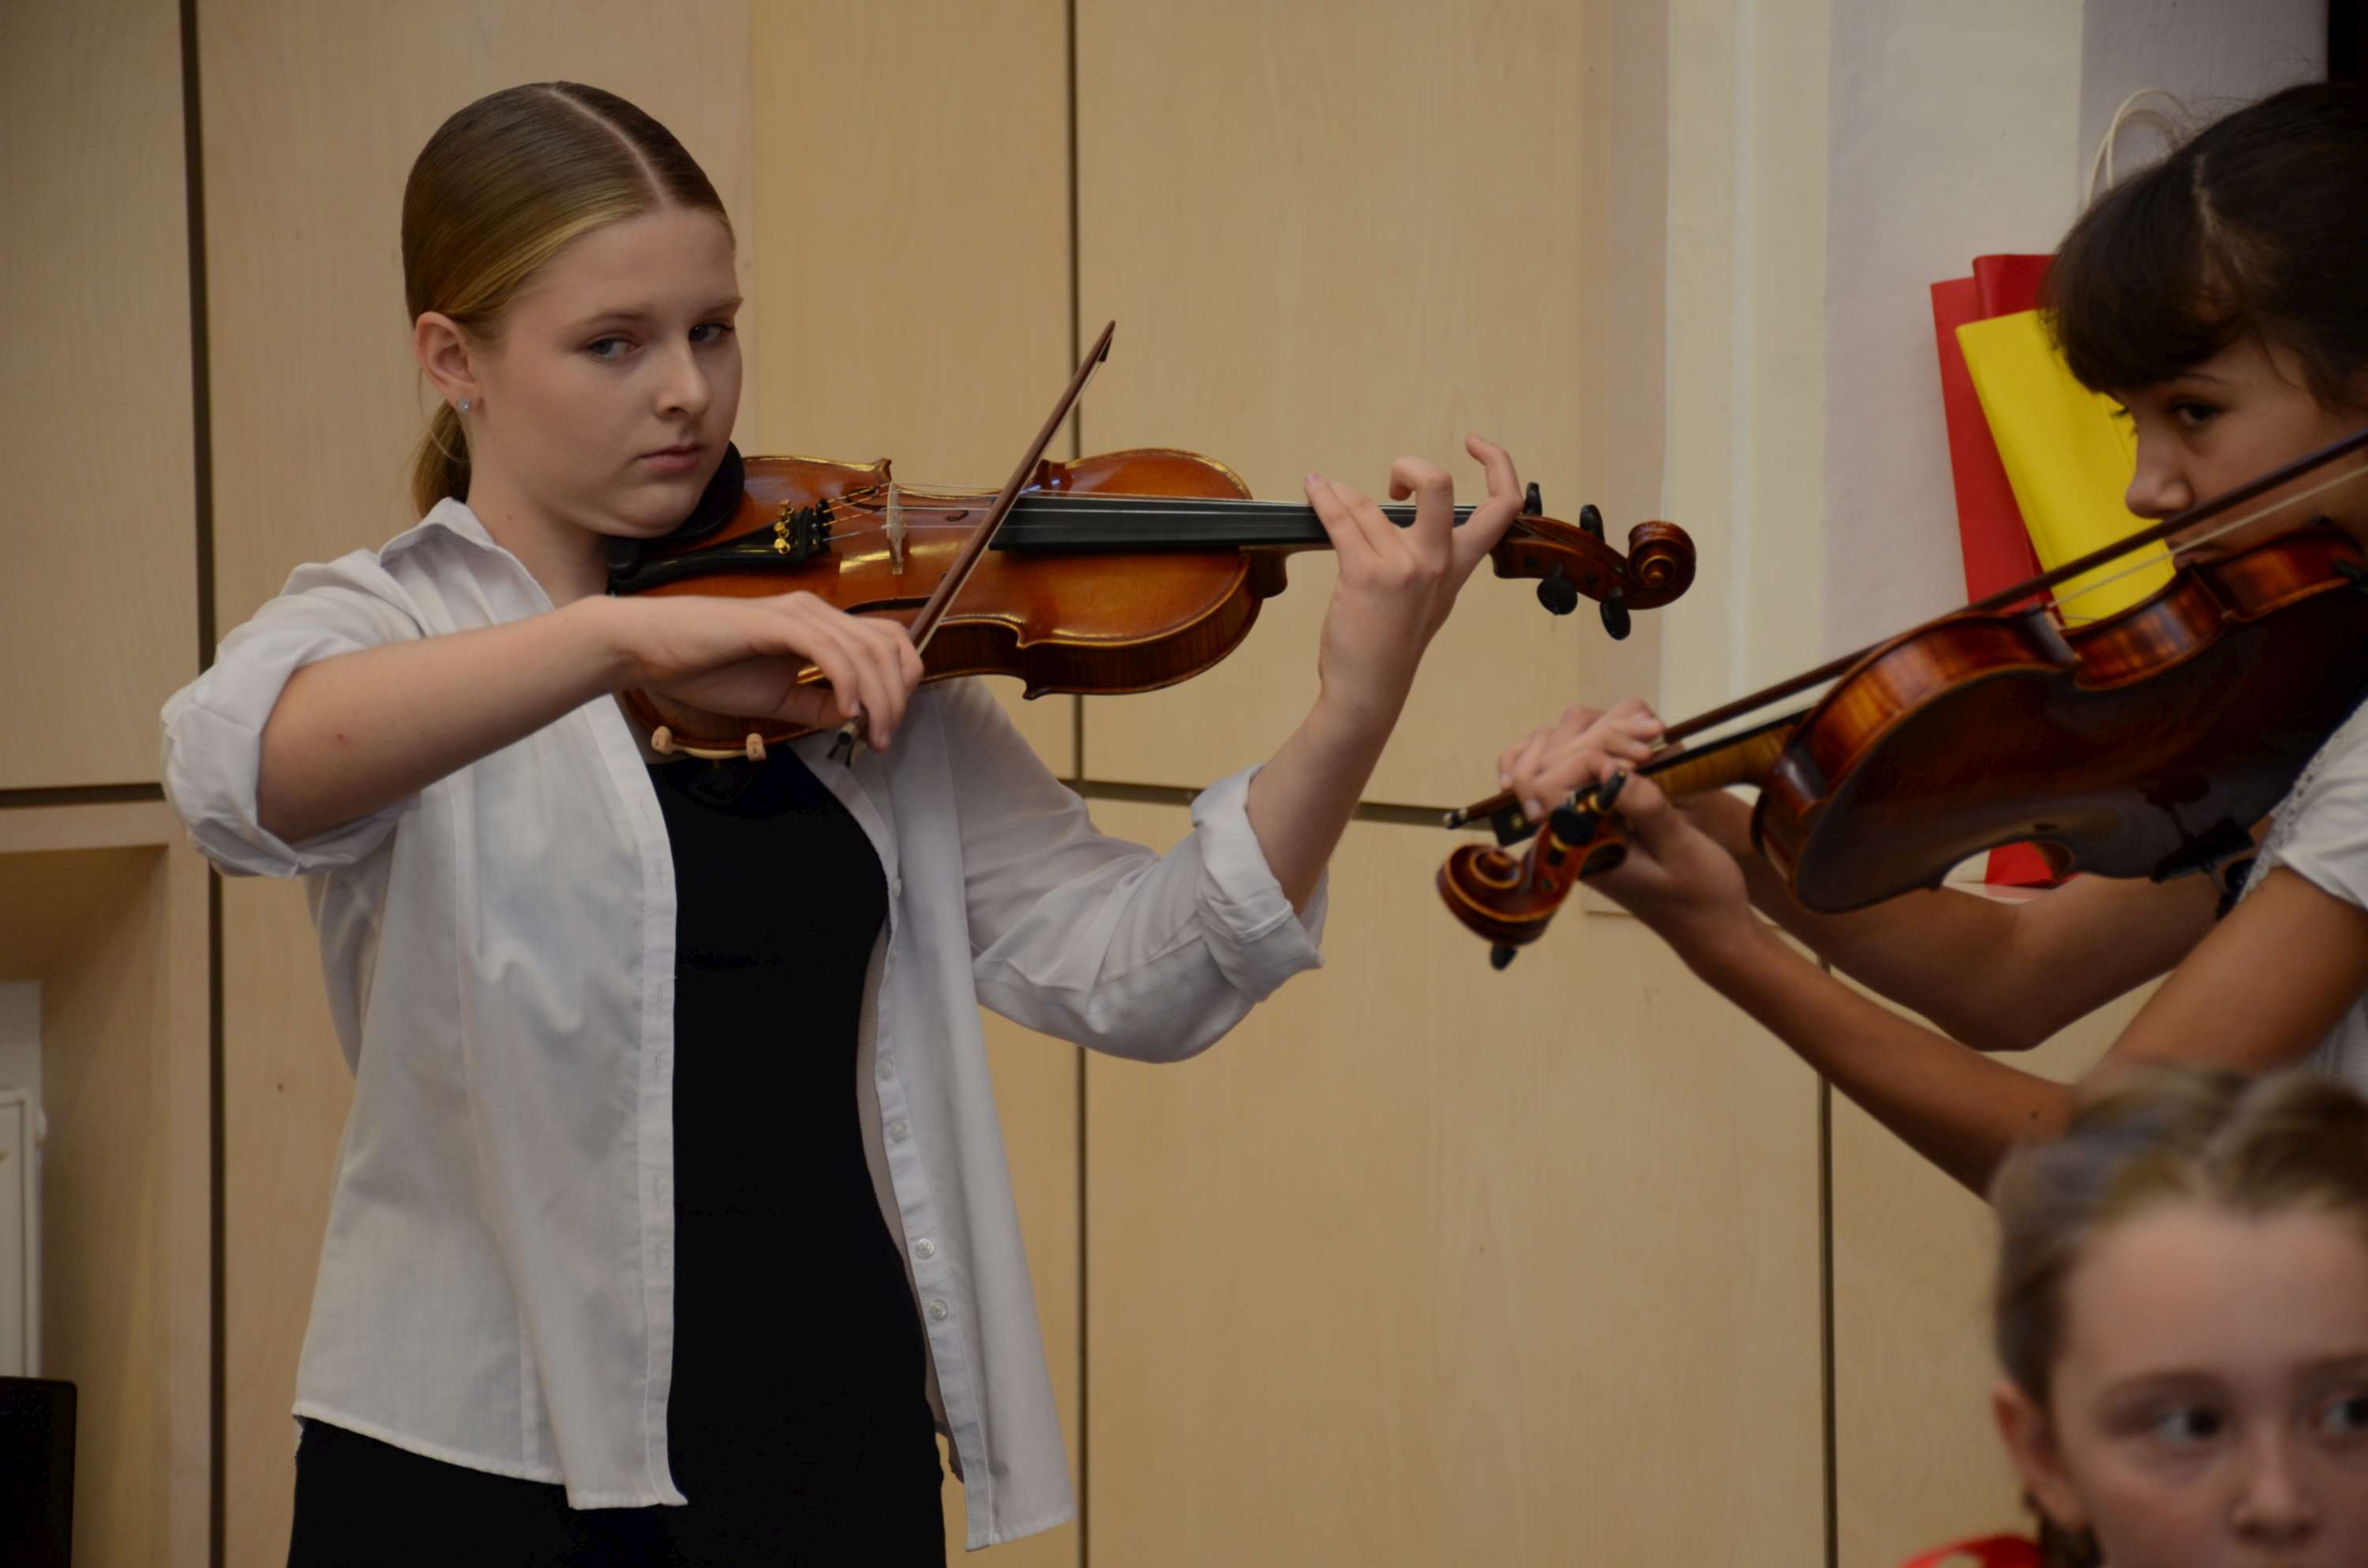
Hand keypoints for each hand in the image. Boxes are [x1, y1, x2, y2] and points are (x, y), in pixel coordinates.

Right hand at [610, 592, 923, 750]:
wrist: (650, 649)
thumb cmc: (706, 668)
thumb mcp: (775, 698)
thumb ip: (815, 705)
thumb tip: (853, 719)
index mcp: (819, 626)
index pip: (886, 641)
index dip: (900, 682)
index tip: (884, 727)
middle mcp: (816, 612)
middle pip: (886, 646)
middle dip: (896, 698)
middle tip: (880, 739)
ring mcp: (797, 614)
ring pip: (864, 650)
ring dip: (877, 698)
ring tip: (868, 733)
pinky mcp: (775, 623)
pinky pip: (828, 651)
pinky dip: (847, 683)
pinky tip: (845, 712)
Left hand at [1300, 435, 1523, 730]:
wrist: (1371, 688)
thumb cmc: (1393, 642)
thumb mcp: (1430, 597)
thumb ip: (1428, 554)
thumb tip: (1387, 506)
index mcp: (1460, 565)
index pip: (1504, 507)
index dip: (1499, 464)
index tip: (1474, 444)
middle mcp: (1437, 561)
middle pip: (1440, 486)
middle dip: (1412, 466)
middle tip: (1395, 478)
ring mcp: (1404, 567)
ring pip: (1368, 504)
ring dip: (1342, 494)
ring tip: (1328, 498)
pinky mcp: (1366, 575)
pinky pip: (1342, 519)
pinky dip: (1323, 498)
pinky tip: (1314, 489)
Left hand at [1495, 698, 1753, 959]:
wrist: (1713, 925)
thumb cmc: (1701, 894)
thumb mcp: (1680, 849)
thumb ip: (1643, 807)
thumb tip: (1607, 766)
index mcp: (1579, 848)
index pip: (1546, 783)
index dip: (1588, 755)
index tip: (1641, 757)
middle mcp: (1570, 834)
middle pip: (1550, 760)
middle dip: (1600, 736)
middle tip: (1655, 735)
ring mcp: (1582, 822)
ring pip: (1563, 753)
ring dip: (1604, 733)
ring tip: (1654, 733)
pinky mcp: (1601, 813)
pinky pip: (1585, 764)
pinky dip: (1609, 741)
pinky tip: (1646, 737)